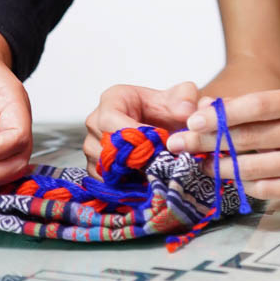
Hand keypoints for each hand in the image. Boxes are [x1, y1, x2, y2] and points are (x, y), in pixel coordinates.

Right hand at [84, 82, 199, 174]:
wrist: (163, 124)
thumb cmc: (166, 108)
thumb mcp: (181, 96)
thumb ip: (187, 97)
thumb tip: (186, 111)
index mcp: (112, 99)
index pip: (110, 119)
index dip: (132, 134)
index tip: (156, 142)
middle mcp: (96, 123)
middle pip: (105, 146)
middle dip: (134, 156)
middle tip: (159, 160)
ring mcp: (93, 147)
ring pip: (105, 166)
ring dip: (130, 172)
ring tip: (155, 169)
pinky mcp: (96, 168)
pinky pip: (105, 181)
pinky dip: (125, 184)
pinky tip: (145, 179)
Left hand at [166, 87, 279, 204]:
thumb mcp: (273, 108)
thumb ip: (237, 106)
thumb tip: (200, 108)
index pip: (260, 105)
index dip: (224, 113)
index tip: (193, 121)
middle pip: (253, 136)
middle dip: (212, 140)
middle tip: (183, 143)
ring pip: (255, 166)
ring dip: (221, 166)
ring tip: (202, 163)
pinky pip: (265, 189)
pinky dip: (242, 183)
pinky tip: (229, 176)